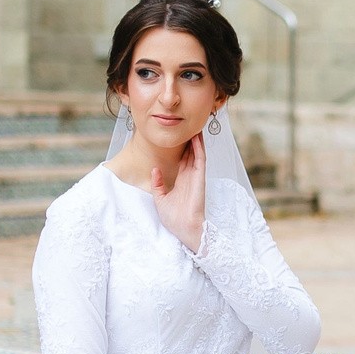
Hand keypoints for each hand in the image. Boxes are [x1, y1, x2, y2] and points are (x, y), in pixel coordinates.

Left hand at [150, 129, 207, 252]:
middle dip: (189, 141)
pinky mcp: (200, 178)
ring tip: (195, 126)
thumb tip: (154, 169)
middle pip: (190, 154)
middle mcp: (189, 177)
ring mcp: (195, 177)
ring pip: (197, 154)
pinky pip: (200, 160)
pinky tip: (196, 138)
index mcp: (181, 181)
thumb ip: (157, 184)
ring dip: (196, 140)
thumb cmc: (174, 218)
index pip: (182, 160)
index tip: (177, 136)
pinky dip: (199, 148)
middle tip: (188, 126)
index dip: (181, 148)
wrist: (185, 228)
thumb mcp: (160, 199)